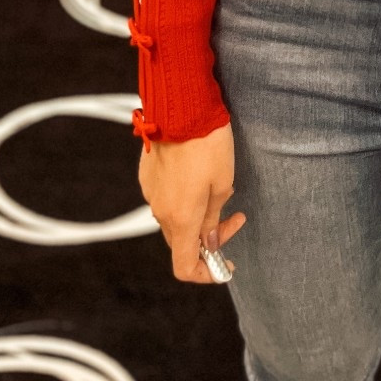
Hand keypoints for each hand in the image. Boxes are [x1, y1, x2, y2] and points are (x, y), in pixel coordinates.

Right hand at [138, 120, 246, 284]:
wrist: (181, 107)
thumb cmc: (208, 143)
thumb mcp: (223, 183)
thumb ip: (214, 218)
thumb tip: (210, 241)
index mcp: (181, 219)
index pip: (184, 267)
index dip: (204, 273)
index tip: (224, 263)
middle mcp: (161, 211)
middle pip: (182, 242)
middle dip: (208, 237)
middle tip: (233, 216)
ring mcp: (151, 192)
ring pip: (174, 219)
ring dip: (196, 215)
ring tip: (219, 187)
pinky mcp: (147, 175)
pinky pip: (165, 197)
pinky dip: (183, 197)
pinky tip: (198, 175)